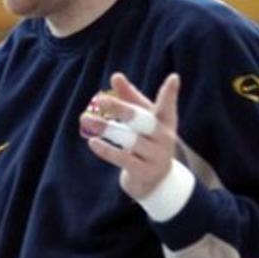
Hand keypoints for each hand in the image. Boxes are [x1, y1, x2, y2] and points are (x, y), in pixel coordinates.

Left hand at [79, 72, 180, 198]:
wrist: (155, 182)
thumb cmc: (147, 141)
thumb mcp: (141, 120)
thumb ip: (130, 98)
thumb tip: (116, 76)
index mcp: (165, 123)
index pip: (167, 106)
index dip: (170, 93)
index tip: (173, 78)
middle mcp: (164, 138)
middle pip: (142, 120)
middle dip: (122, 108)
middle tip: (101, 99)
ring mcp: (156, 156)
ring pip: (130, 140)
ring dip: (106, 129)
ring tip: (85, 119)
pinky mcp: (144, 171)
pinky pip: (123, 159)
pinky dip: (107, 150)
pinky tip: (92, 142)